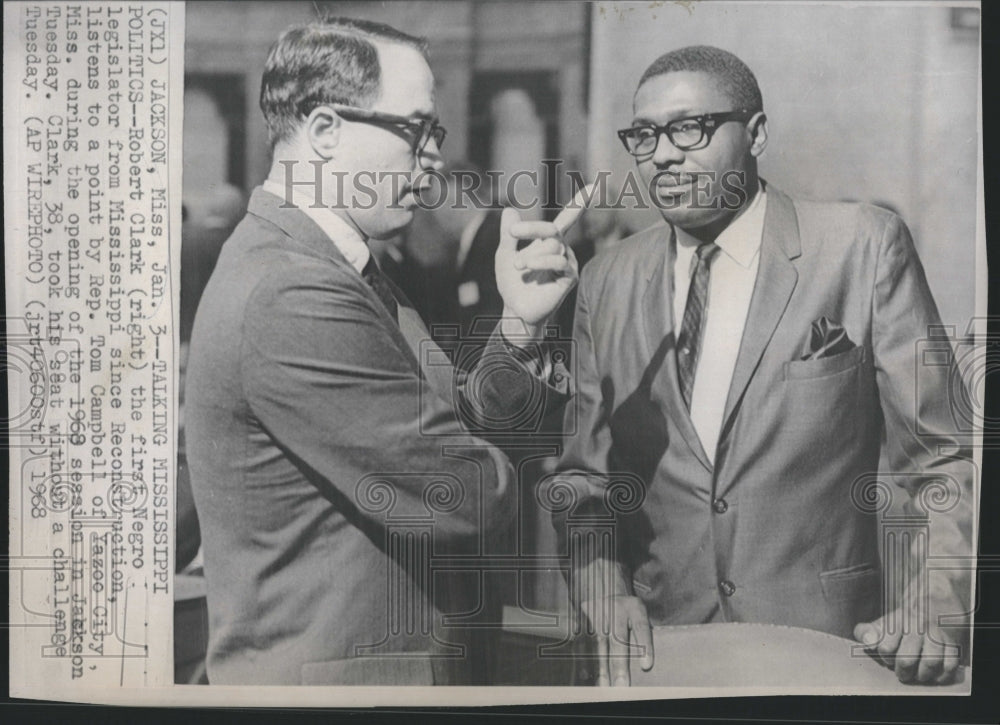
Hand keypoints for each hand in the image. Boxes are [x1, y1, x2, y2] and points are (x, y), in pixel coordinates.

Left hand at [495, 184, 593, 343]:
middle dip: (531, 229)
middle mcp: (563, 249)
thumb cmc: (513, 283)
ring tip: (518, 266)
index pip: (568, 218)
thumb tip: (509, 209)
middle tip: (512, 234)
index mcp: (551, 241)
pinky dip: (541, 262)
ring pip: (554, 246)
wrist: (516, 309)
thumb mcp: (505, 254)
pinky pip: (559, 262)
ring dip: (531, 255)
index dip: (581, 202)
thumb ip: (508, 234)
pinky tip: (528, 268)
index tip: (595, 186)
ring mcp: (569, 263)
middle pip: (552, 229)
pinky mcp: (570, 278)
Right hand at [573, 558, 653, 685]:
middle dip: (619, 664)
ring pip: (598, 643)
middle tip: (621, 686)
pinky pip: (583, 641)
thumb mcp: (638, 611)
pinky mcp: (582, 617)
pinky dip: (584, 658)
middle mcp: (615, 608)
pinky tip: (586, 675)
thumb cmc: (625, 606)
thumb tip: (645, 665)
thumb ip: (641, 632)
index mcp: (634, 607)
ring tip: (604, 686)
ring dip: (600, 667)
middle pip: (617, 639)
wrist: (601, 577)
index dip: (645, 646)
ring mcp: (597, 612)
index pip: (641, 628)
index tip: (646, 666)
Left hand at [853, 573, 965, 684]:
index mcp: (897, 621)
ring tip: (918, 675)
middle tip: (903, 673)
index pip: (885, 647)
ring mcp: (937, 635)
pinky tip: (935, 674)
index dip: (885, 658)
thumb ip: (869, 631)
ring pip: (929, 663)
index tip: (888, 658)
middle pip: (906, 659)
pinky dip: (942, 675)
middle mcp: (917, 627)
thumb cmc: (908, 616)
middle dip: (903, 672)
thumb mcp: (886, 619)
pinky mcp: (954, 641)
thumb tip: (866, 643)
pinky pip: (950, 665)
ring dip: (922, 675)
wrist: (937, 595)